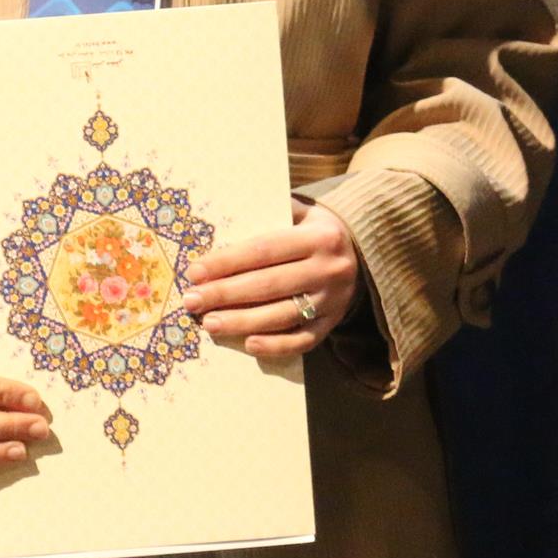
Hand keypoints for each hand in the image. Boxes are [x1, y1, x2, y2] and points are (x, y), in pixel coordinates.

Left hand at [183, 198, 358, 357]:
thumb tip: (226, 221)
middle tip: (191, 300)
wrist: (366, 251)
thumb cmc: (318, 229)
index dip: (228, 261)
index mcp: (318, 237)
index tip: (195, 271)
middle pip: (268, 285)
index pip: (264, 250)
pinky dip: (275, 345)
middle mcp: (327, 269)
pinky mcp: (333, 323)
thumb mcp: (303, 211)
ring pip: (282, 316)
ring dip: (241, 321)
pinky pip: (303, 340)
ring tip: (209, 323)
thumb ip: (271, 213)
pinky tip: (248, 344)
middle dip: (225, 294)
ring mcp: (332, 300)